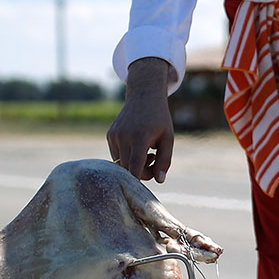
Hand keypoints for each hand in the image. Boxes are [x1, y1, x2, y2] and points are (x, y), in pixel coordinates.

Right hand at [107, 58, 174, 181]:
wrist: (144, 96)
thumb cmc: (160, 119)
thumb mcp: (168, 138)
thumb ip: (165, 160)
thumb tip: (159, 181)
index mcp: (140, 137)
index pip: (134, 167)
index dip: (140, 179)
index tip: (148, 183)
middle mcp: (123, 137)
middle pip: (128, 169)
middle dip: (142, 172)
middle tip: (154, 160)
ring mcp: (114, 136)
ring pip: (121, 164)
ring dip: (134, 164)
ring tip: (148, 151)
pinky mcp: (110, 135)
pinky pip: (117, 156)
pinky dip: (127, 156)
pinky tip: (137, 145)